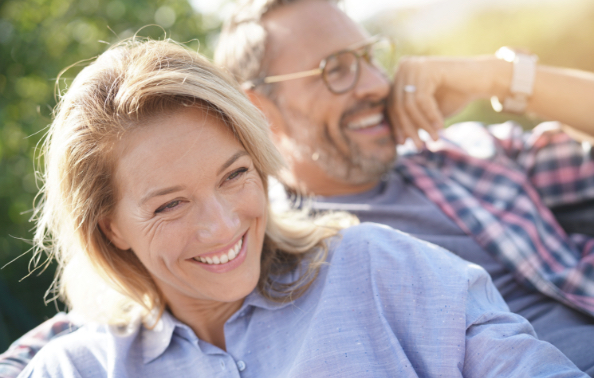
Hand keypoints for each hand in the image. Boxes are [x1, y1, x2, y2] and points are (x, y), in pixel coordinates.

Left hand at [388, 56, 504, 147]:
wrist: (483, 79)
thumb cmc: (454, 96)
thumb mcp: (427, 111)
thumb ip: (412, 120)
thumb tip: (397, 141)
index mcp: (400, 74)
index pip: (392, 104)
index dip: (397, 126)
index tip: (403, 144)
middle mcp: (404, 66)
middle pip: (398, 105)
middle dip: (409, 128)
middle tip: (418, 146)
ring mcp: (415, 65)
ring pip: (409, 105)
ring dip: (422, 125)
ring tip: (433, 139)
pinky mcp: (428, 68)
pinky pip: (422, 100)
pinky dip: (431, 116)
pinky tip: (440, 127)